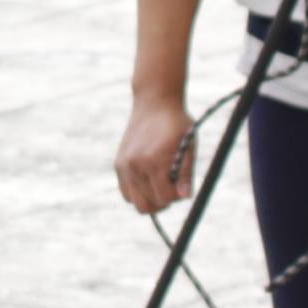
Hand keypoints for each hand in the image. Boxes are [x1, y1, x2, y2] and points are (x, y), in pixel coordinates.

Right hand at [115, 92, 197, 213]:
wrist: (155, 102)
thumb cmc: (176, 124)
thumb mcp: (188, 146)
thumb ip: (186, 174)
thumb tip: (184, 197)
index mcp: (153, 160)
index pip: (165, 197)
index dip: (177, 195)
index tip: (182, 184)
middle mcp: (135, 164)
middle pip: (147, 206)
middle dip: (162, 202)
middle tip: (172, 189)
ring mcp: (124, 165)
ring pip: (135, 202)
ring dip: (149, 199)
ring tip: (161, 183)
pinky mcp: (118, 164)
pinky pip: (126, 192)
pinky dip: (137, 192)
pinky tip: (149, 178)